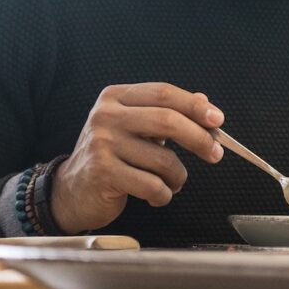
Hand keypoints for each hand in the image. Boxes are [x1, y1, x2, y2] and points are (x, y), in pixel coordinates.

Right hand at [50, 83, 224, 233]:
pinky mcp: (103, 173)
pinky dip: (164, 194)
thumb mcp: (135, 128)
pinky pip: (152, 185)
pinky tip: (157, 195)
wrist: (71, 191)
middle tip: (216, 153)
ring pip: (163, 159)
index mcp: (115, 97)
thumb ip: (166, 113)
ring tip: (173, 182)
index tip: (218, 120)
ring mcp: (102, 144)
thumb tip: (204, 103)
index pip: (163, 93)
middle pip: (167, 120)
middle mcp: (106, 116)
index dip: (194, 106)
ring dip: (178, 176)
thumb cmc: (111, 157)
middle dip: (199, 139)